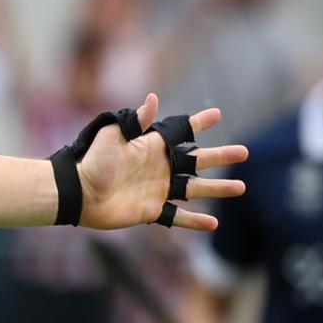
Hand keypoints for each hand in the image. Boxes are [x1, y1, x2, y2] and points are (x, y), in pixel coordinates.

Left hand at [77, 94, 246, 231]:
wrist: (78, 193)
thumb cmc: (93, 162)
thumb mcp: (113, 136)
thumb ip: (135, 120)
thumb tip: (154, 98)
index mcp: (151, 147)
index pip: (180, 132)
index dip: (198, 123)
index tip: (217, 114)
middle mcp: (159, 168)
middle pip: (197, 162)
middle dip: (220, 157)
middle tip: (244, 152)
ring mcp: (157, 190)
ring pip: (195, 189)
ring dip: (217, 189)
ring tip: (241, 187)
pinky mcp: (151, 211)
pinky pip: (177, 217)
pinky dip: (195, 221)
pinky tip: (213, 224)